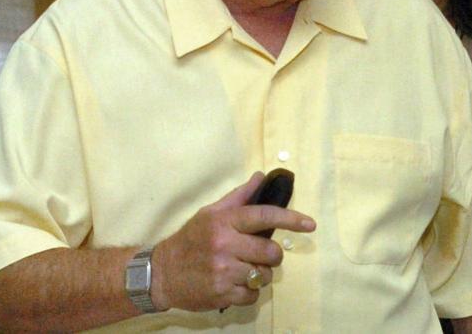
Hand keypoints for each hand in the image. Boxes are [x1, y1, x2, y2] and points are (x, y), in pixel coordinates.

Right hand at [149, 172, 315, 311]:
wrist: (161, 273)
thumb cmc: (190, 240)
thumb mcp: (210, 213)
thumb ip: (239, 197)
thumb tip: (260, 176)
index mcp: (224, 222)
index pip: (264, 216)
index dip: (291, 219)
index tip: (310, 224)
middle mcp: (224, 245)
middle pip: (270, 252)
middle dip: (271, 256)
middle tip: (260, 255)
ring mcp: (222, 271)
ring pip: (264, 276)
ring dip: (260, 275)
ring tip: (243, 270)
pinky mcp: (221, 294)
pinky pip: (253, 295)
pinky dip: (249, 292)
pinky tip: (235, 284)